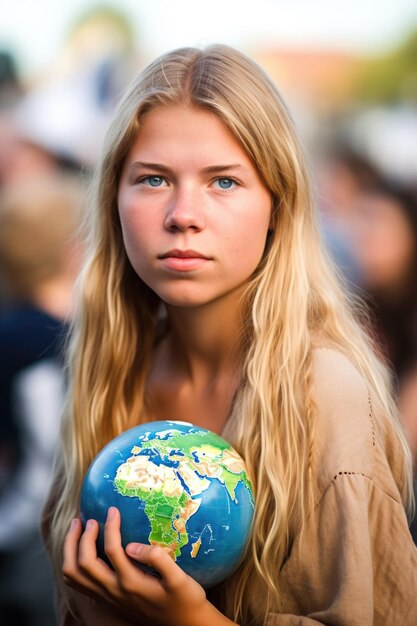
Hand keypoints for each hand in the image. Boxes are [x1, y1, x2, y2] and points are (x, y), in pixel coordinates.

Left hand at [62, 506, 216, 625]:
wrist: (183, 625)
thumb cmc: (185, 599)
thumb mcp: (179, 578)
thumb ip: (157, 559)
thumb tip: (132, 545)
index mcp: (132, 582)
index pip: (111, 550)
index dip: (110, 526)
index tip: (113, 510)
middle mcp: (114, 592)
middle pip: (82, 564)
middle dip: (80, 537)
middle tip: (88, 518)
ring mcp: (108, 598)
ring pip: (75, 575)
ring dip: (70, 550)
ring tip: (77, 529)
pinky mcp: (107, 601)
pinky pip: (79, 584)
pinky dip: (73, 564)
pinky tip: (82, 550)